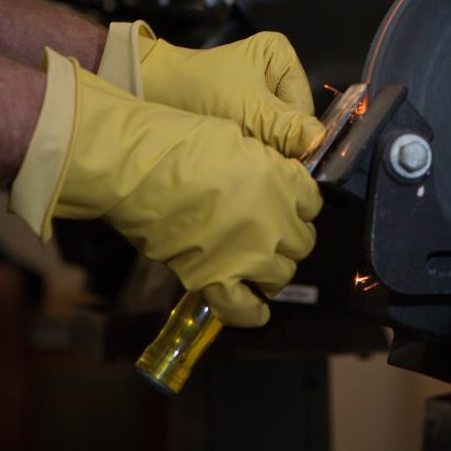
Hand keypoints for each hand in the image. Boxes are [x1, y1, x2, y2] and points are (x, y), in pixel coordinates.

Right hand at [10, 49, 321, 326]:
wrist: (138, 169)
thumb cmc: (182, 140)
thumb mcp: (239, 137)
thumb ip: (267, 164)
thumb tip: (275, 178)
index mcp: (285, 181)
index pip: (312, 203)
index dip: (298, 205)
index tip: (286, 204)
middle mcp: (276, 221)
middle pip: (302, 242)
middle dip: (288, 238)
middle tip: (268, 233)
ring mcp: (249, 254)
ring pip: (281, 275)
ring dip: (272, 270)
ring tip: (257, 264)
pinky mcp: (215, 279)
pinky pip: (244, 309)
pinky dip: (252, 313)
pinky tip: (257, 310)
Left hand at [98, 22, 323, 157]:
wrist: (149, 91)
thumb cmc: (200, 93)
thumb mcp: (250, 111)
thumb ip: (288, 128)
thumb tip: (320, 142)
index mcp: (282, 56)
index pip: (304, 107)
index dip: (293, 134)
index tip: (275, 152)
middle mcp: (274, 69)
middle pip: (291, 120)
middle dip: (276, 141)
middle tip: (253, 152)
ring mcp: (258, 88)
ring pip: (275, 130)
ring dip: (262, 146)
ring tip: (241, 151)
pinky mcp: (241, 104)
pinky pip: (258, 131)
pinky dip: (249, 144)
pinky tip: (235, 149)